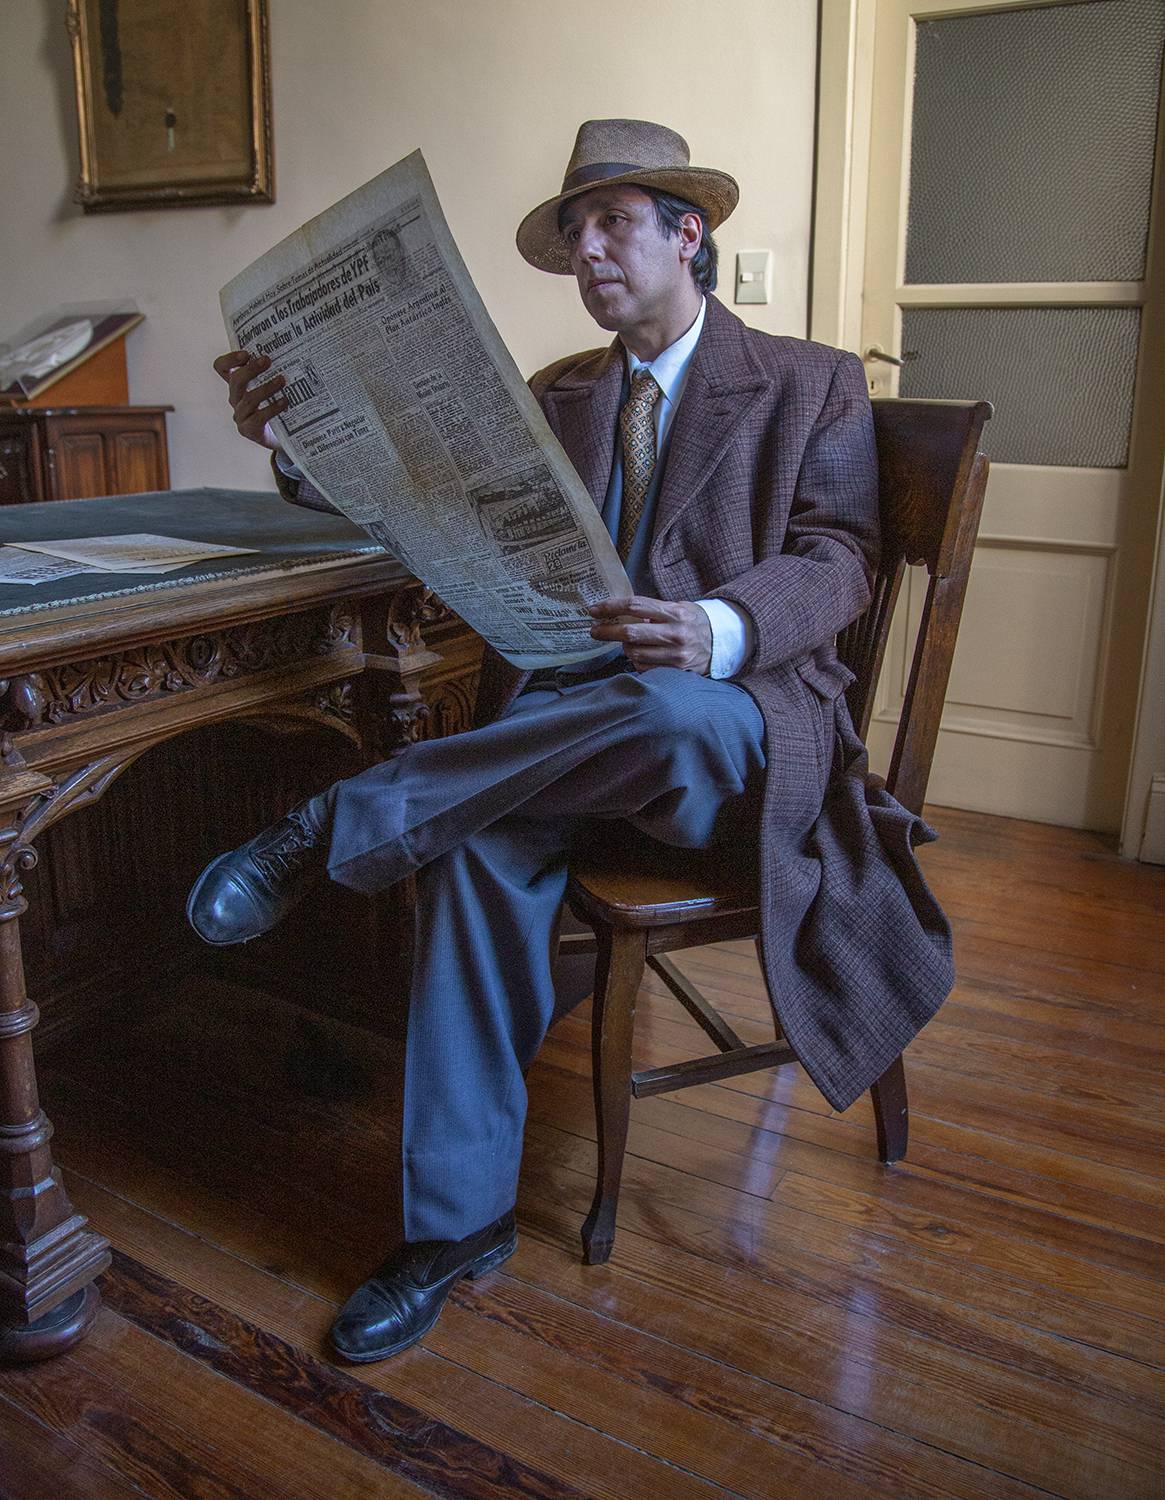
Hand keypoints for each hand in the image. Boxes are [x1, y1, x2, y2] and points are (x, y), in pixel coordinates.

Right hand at [212, 349, 287, 452]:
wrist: (285, 438)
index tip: (246, 353)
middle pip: (235, 381)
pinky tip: (285, 402)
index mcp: (238, 385)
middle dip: (251, 369)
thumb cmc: (279, 408)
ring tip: (282, 380)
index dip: (229, 360)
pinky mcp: (248, 430)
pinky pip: (258, 417)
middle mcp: (235, 399)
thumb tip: (289, 352)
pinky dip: (272, 408)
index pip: (222, 368)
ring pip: (248, 399)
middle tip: (267, 360)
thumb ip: (274, 372)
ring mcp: (240, 415)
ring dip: (266, 387)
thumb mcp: (274, 388)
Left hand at [588, 596, 711, 673]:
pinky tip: (642, 654)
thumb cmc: (694, 622)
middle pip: (631, 633)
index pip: (636, 606)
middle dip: (607, 632)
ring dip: (625, 647)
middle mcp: (676, 634)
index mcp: (675, 612)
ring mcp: (676, 655)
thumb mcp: (678, 607)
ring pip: (635, 652)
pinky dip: (637, 660)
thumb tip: (619, 612)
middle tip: (594, 631)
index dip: (611, 607)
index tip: (594, 610)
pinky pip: (644, 667)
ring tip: (629, 642)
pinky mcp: (676, 671)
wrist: (722, 642)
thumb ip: (653, 610)